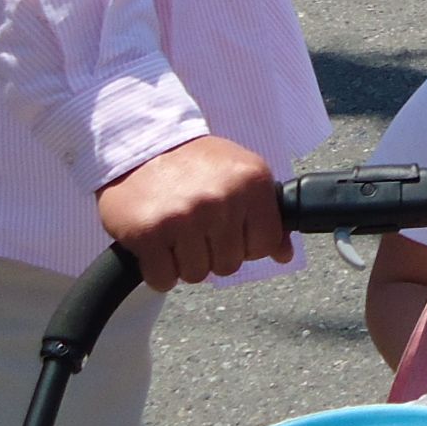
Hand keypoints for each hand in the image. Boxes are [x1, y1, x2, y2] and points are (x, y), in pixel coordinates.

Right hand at [96, 136, 288, 291]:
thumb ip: (266, 213)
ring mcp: (185, 217)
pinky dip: (159, 272)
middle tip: (197, 227)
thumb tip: (285, 254)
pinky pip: (163, 279)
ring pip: (197, 274)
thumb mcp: (241, 174)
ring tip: (177, 233)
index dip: (248, 244)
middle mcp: (221, 199)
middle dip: (213, 253)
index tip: (232, 231)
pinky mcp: (149, 233)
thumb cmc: (195, 162)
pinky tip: (158, 246)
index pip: (267, 243)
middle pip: (230, 264)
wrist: (141, 145)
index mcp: (252, 182)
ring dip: (185, 263)